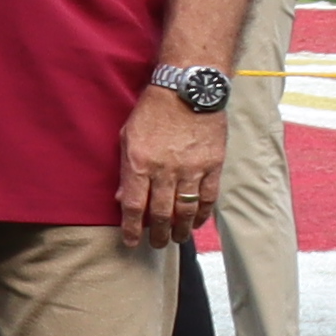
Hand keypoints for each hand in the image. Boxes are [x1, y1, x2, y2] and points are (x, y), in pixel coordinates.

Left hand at [116, 89, 226, 249]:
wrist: (187, 90)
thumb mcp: (128, 137)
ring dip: (181, 229)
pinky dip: (203, 214)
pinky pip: (209, 197)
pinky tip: (197, 223)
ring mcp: (191, 168)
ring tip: (176, 239)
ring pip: (186, 210)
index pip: (134, 205)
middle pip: (160, 213)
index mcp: (139, 162)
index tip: (130, 242)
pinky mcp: (213, 165)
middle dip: (157, 234)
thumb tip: (122, 199)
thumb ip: (126, 170)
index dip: (131, 228)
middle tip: (156, 245)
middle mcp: (165, 169)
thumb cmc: (152, 112)